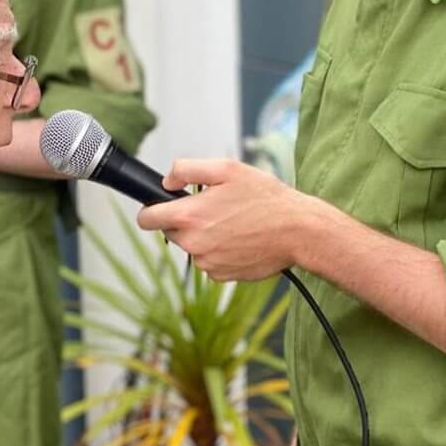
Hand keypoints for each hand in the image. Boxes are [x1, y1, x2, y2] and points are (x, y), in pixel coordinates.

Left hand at [136, 159, 313, 280]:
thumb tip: (166, 181)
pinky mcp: (222, 276)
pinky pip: (209, 261)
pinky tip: (240, 238)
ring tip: (233, 222)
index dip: (150, 210)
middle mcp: (194, 243)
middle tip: (214, 208)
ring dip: (204, 236)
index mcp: (190, 215)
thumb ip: (186, 169)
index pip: (147, 219)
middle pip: (171, 232)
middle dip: (185, 220)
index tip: (159, 207)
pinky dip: (219, 250)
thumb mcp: (226, 169)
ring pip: (192, 246)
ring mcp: (207, 263)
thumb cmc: (265, 198)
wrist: (298, 231)